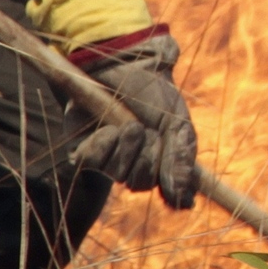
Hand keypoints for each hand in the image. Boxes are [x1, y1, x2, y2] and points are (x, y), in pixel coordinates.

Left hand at [70, 28, 201, 208]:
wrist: (125, 66)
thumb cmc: (154, 95)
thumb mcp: (176, 123)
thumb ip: (179, 158)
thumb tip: (184, 201)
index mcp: (159, 161)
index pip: (169, 190)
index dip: (175, 195)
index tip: (183, 199)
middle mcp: (133, 164)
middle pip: (141, 183)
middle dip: (148, 157)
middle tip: (149, 132)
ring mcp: (107, 159)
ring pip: (118, 174)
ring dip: (127, 148)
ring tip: (130, 124)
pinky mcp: (82, 150)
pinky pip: (91, 162)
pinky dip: (103, 145)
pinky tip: (108, 129)